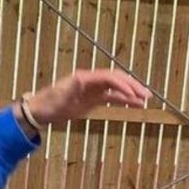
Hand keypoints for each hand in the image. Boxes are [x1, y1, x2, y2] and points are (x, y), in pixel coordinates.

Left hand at [21, 68, 150, 129]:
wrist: (41, 111)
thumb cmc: (49, 103)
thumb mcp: (58, 97)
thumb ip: (70, 89)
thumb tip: (79, 79)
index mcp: (85, 78)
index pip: (109, 77)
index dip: (122, 84)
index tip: (134, 93)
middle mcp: (92, 81)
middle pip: (117, 80)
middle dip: (132, 86)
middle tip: (147, 95)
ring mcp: (94, 90)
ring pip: (117, 89)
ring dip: (131, 93)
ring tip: (146, 100)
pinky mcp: (94, 99)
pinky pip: (112, 98)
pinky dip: (124, 100)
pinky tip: (135, 104)